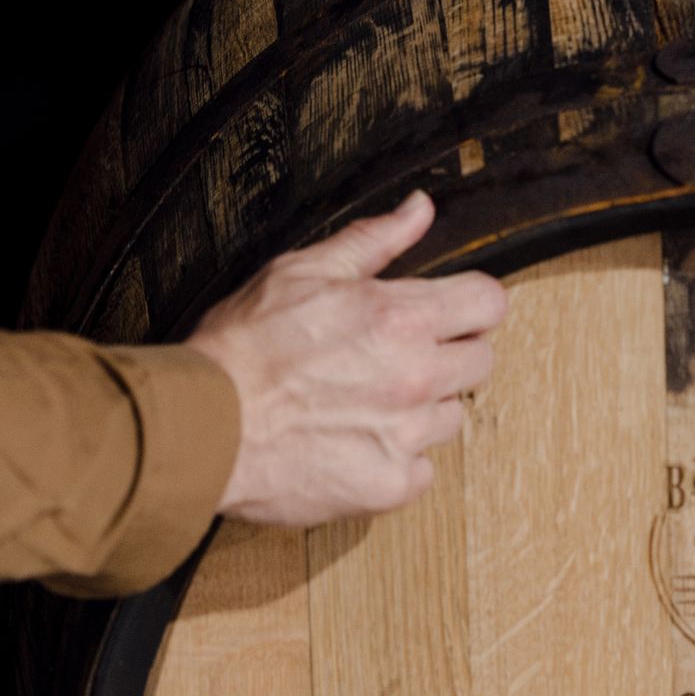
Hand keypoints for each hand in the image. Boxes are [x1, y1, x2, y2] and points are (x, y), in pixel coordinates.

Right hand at [196, 191, 505, 524]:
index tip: (452, 312)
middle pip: (480, 362)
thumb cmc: (244, 347)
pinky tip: (358, 442)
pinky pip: (422, 470)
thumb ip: (373, 241)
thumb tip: (419, 210)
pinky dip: (397, 459)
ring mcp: (405, 435)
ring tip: (368, 402)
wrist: (205, 425)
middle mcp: (416, 376)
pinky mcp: (388, 485)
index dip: (471, 304)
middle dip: (449, 354)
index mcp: (400, 317)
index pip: (488, 304)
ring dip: (423, 409)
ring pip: (452, 418)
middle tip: (401, 357)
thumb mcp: (302, 270)